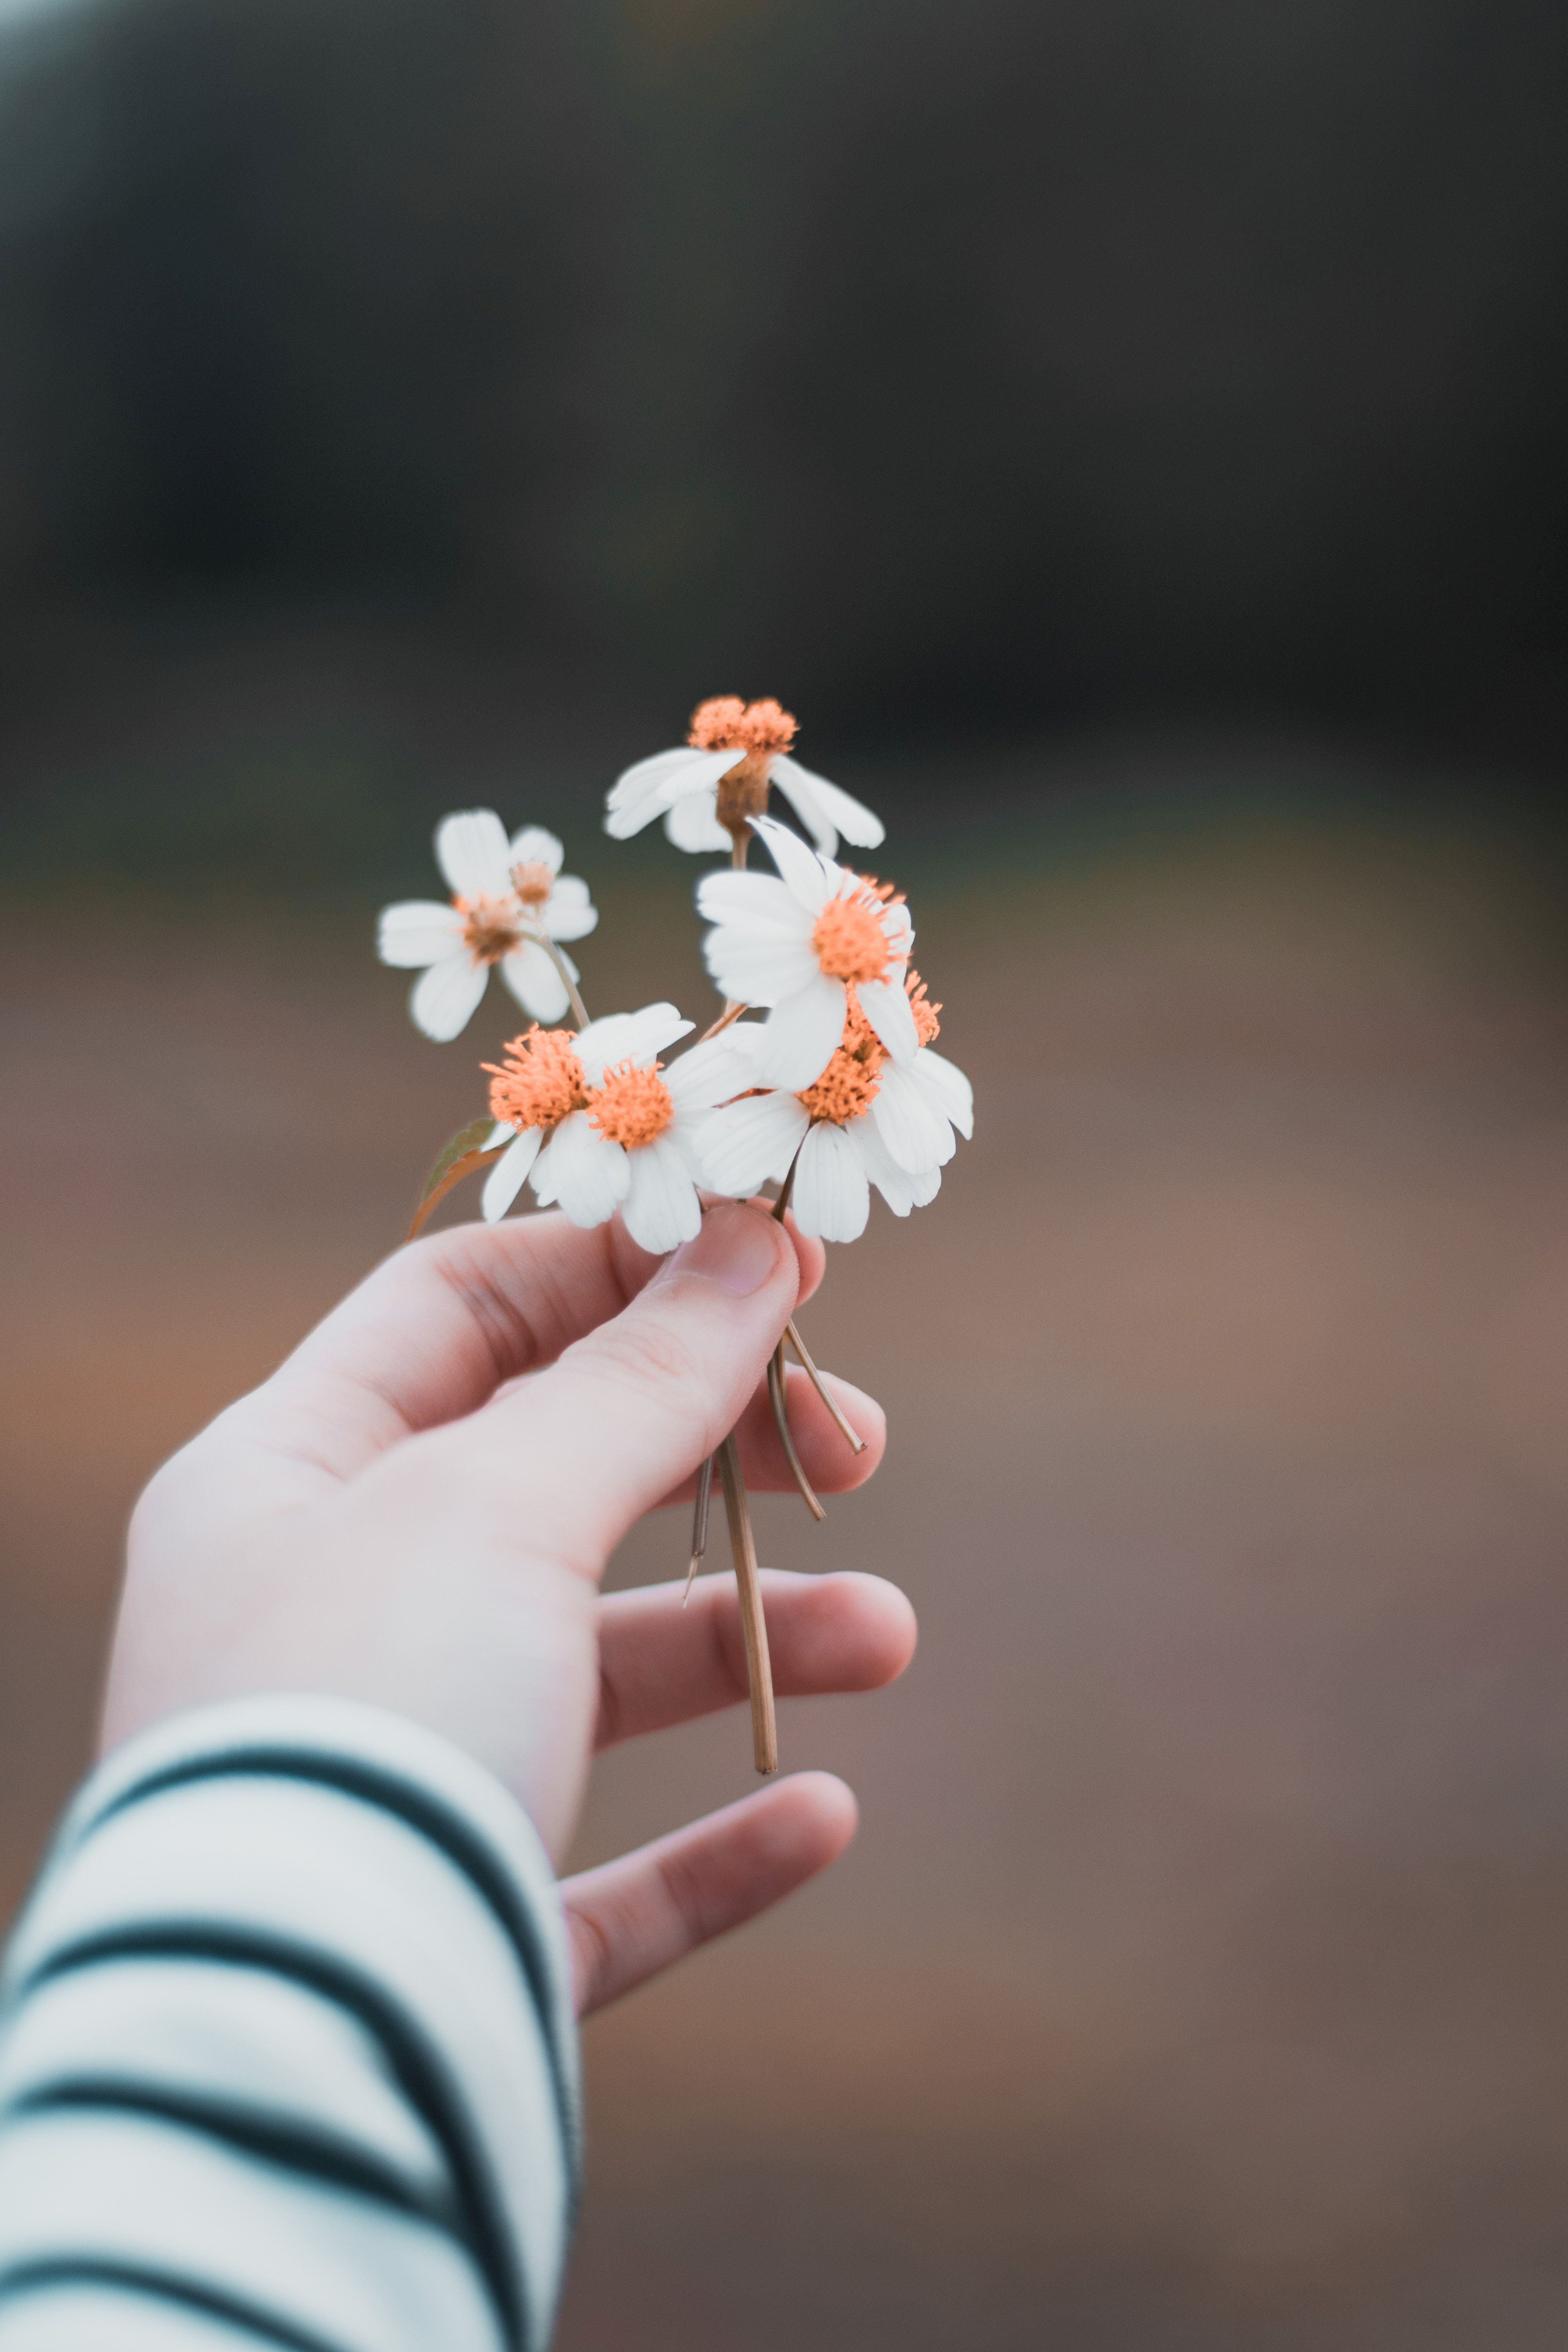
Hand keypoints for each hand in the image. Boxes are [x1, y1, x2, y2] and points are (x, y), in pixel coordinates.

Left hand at [103, 1202, 915, 2013]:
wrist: (290, 2046)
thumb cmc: (366, 1714)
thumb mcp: (497, 1505)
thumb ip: (634, 1377)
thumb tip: (749, 1243)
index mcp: (286, 1480)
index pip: (459, 1310)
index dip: (620, 1267)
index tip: (777, 1265)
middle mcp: (326, 1615)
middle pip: (548, 1478)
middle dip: (714, 1448)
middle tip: (854, 1441)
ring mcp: (392, 1777)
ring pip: (596, 1676)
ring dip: (747, 1641)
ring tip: (886, 1636)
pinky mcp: (459, 1928)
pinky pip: (605, 1875)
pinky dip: (713, 1848)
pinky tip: (816, 1816)